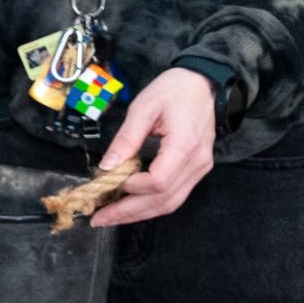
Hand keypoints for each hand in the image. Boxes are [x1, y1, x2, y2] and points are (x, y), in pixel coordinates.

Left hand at [91, 68, 217, 226]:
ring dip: (139, 213)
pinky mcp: (197, 169)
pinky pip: (176, 194)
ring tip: (111, 217)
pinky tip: (131, 205)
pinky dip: (152, 203)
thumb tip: (106, 167)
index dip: (131, 187)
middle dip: (128, 212)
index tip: (107, 183)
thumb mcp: (143, 108)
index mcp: (185, 145)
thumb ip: (126, 139)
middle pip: (163, 200)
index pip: (158, 181)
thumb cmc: (174, 90)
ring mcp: (200, 168)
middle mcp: (197, 163)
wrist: (204, 83)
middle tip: (99, 219)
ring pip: (171, 202)